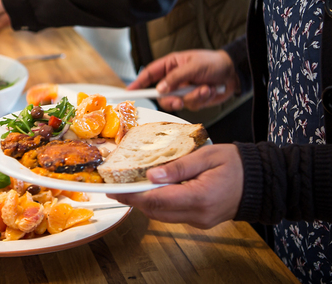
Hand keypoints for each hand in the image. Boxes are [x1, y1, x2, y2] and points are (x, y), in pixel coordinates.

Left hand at [108, 144, 243, 228]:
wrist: (261, 181)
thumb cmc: (236, 163)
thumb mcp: (206, 156)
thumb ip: (178, 166)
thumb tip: (151, 175)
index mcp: (200, 197)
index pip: (157, 200)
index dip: (133, 195)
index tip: (115, 189)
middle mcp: (198, 214)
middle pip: (156, 211)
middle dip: (133, 200)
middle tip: (116, 188)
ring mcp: (200, 220)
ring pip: (162, 216)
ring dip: (145, 203)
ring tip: (129, 187)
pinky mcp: (200, 220)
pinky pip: (172, 215)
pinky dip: (159, 204)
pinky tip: (152, 191)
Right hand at [127, 49, 238, 110]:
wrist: (234, 73)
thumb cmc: (214, 63)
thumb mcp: (193, 66)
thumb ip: (175, 78)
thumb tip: (160, 89)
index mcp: (171, 65)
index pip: (149, 74)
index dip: (139, 83)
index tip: (130, 91)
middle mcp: (175, 78)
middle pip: (161, 94)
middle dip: (171, 99)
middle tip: (178, 101)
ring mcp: (183, 90)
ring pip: (177, 102)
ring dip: (193, 97)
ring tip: (205, 88)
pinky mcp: (193, 99)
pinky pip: (191, 105)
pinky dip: (201, 99)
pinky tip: (210, 90)